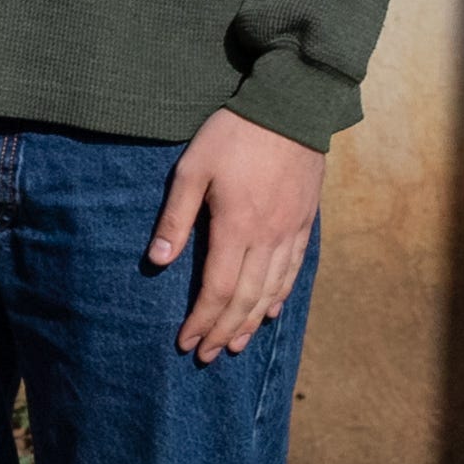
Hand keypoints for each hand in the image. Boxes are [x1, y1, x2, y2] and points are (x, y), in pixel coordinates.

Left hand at [148, 109, 326, 362]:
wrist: (292, 107)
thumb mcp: (193, 168)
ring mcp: (291, 231)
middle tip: (205, 355)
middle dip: (223, 330)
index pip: (218, 289)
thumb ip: (175, 217)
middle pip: (246, 299)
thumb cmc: (234, 134)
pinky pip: (293, 270)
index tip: (185, 342)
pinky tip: (267, 311)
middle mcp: (268, 237)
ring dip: (250, 322)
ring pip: (272, 290)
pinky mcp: (305, 221)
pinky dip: (279, 296)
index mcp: (237, 226)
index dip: (201, 320)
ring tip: (233, 344)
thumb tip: (158, 261)